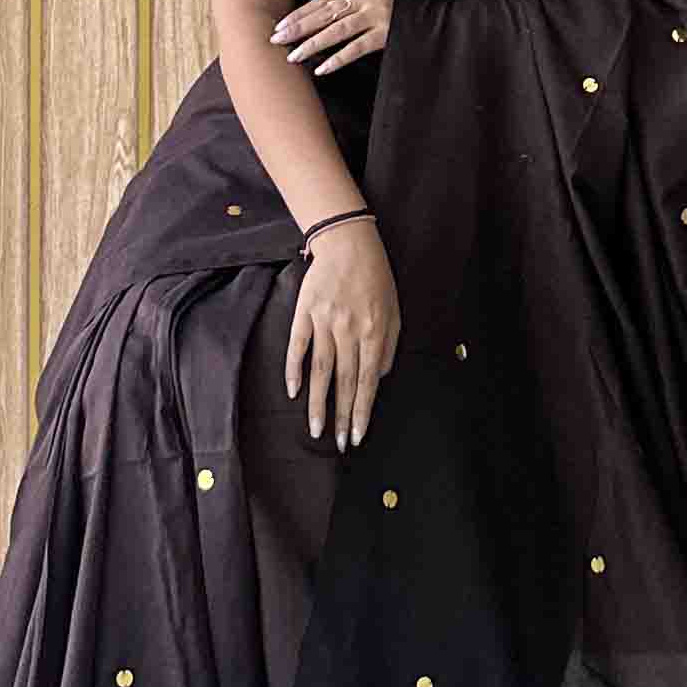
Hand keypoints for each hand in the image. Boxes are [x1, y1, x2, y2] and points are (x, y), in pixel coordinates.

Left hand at [269, 0, 394, 74]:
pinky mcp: (388, 34)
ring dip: (313, 44)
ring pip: (338, 31)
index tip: (280, 25)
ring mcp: (379, 15)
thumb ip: (350, 4)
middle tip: (276, 39)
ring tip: (293, 56)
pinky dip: (338, 58)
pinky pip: (357, 48)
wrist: (437, 20)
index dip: (301, 13)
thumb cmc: (398, 11)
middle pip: (326, 13)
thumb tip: (314, 21)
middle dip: (299, 27)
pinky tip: (321, 68)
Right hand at [287, 219, 400, 448]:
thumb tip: (378, 377)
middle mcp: (349, 330)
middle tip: (338, 444)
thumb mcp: (394, 310)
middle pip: (344, 381)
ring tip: (315, 429)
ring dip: (317, 403)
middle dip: (342, 416)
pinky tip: (293, 391)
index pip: (368, 381)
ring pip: (320, 370)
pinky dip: (294, 369)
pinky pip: (298, 345)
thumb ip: (388, 346)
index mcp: (373, 332)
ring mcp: (324, 321)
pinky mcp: (305, 312)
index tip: (357, 435)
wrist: (348, 242)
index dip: (362, 410)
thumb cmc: (375, 278)